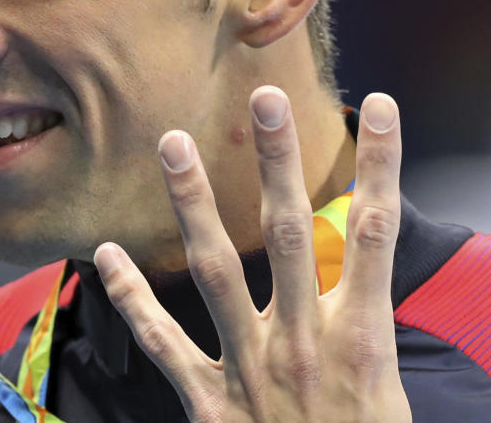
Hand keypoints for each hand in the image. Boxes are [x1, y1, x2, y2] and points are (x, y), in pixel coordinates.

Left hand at [93, 87, 411, 421]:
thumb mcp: (383, 384)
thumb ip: (363, 318)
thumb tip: (353, 258)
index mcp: (359, 335)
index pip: (375, 231)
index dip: (381, 164)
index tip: (379, 107)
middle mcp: (302, 339)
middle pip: (290, 232)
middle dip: (280, 162)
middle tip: (265, 98)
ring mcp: (249, 366)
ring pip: (217, 269)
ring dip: (193, 204)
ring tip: (172, 145)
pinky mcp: (210, 401)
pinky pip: (163, 342)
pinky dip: (133, 298)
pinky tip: (107, 254)